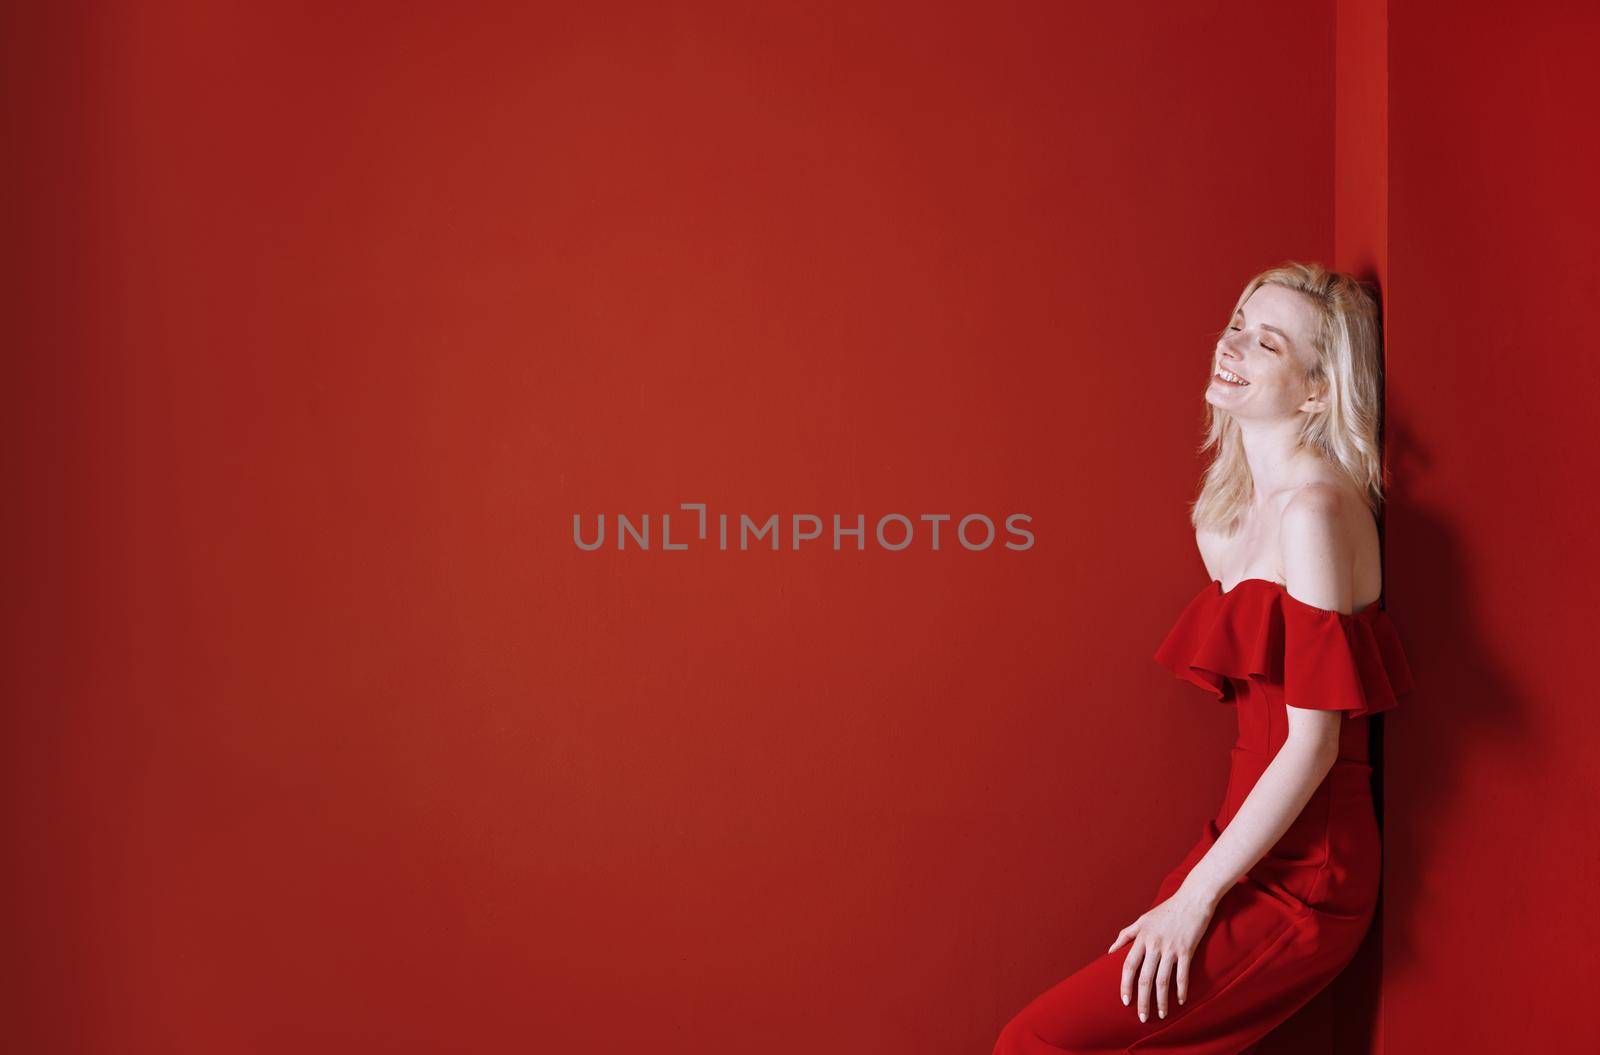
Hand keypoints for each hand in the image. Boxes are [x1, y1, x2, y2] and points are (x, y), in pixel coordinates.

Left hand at [1107, 890, 1216, 1021]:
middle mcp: (1154, 944)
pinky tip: (1180, 1001)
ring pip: (1163, 980)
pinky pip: (1182, 975)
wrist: (1193, 899)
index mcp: (1142, 937)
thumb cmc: (1167, 910)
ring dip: (1162, 1001)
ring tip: (1162, 1015)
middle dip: (1142, 1000)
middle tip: (1142, 1017)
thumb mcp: (1142, 919)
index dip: (1125, 984)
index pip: (1129, 965)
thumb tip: (1110, 951)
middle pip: (1145, 978)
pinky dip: (1181, 990)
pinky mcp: (1187, 950)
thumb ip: (1126, 935)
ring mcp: (1171, 948)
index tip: (1125, 1001)